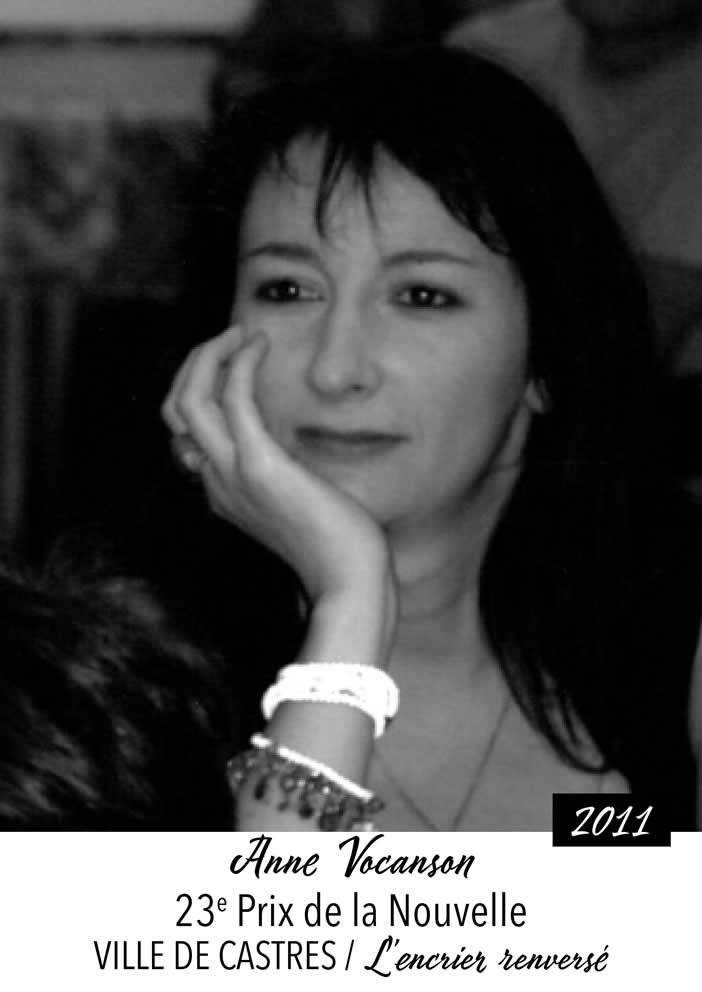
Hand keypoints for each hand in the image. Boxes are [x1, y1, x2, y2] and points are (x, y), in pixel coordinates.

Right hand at [162, 327, 394, 617]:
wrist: (349, 577)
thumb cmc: (335, 541)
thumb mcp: (297, 497)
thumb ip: (279, 470)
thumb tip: (285, 444)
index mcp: (220, 489)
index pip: (185, 429)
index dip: (201, 388)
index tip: (234, 362)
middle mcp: (214, 480)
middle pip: (173, 410)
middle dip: (195, 364)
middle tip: (231, 338)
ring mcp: (231, 474)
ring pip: (187, 400)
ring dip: (208, 355)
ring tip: (239, 334)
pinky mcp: (260, 466)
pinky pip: (233, 400)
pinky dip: (241, 363)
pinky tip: (259, 346)